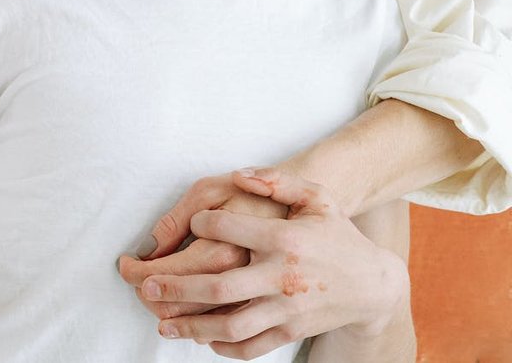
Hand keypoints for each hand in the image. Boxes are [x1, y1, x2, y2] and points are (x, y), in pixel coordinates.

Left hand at [132, 169, 407, 358]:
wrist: (374, 284)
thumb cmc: (336, 234)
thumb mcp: (316, 197)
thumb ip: (277, 181)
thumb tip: (240, 174)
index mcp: (284, 239)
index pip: (229, 230)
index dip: (202, 223)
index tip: (192, 222)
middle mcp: (283, 277)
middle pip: (221, 287)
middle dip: (178, 289)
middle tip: (145, 286)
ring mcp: (287, 310)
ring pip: (232, 325)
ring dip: (192, 327)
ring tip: (163, 323)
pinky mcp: (292, 332)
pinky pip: (253, 346)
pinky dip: (224, 348)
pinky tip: (202, 339)